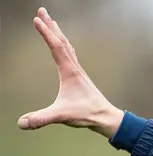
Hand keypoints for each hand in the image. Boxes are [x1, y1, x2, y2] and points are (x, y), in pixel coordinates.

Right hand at [17, 7, 123, 138]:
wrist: (106, 118)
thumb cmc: (87, 115)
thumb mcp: (62, 116)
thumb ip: (42, 118)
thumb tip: (22, 123)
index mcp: (70, 72)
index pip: (56, 47)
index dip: (46, 33)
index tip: (36, 19)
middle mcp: (75, 68)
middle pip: (62, 41)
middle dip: (51, 25)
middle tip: (42, 10)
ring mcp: (78, 72)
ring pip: (67, 47)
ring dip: (58, 33)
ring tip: (51, 22)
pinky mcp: (80, 77)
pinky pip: (71, 55)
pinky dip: (64, 45)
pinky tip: (63, 47)